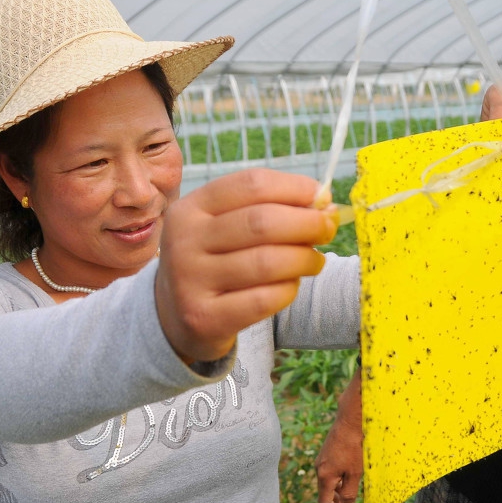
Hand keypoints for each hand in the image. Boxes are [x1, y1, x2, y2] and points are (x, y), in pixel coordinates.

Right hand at [155, 169, 337, 363]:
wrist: (174, 316)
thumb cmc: (215, 260)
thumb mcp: (226, 226)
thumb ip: (270, 208)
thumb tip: (325, 202)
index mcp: (192, 207)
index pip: (252, 184)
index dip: (296, 187)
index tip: (322, 197)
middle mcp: (184, 241)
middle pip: (263, 222)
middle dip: (308, 223)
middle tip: (327, 229)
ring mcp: (190, 281)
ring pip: (268, 263)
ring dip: (304, 259)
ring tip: (315, 261)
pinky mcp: (204, 318)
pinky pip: (264, 299)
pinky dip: (289, 290)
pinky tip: (292, 285)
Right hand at [316, 371, 362, 502]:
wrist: (351, 420)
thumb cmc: (355, 447)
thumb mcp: (355, 473)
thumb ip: (349, 492)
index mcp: (325, 475)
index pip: (324, 500)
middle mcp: (320, 467)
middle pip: (325, 490)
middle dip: (335, 500)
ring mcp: (323, 457)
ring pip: (329, 479)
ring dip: (338, 488)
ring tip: (350, 491)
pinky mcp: (328, 450)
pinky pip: (331, 469)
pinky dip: (338, 476)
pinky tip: (350, 474)